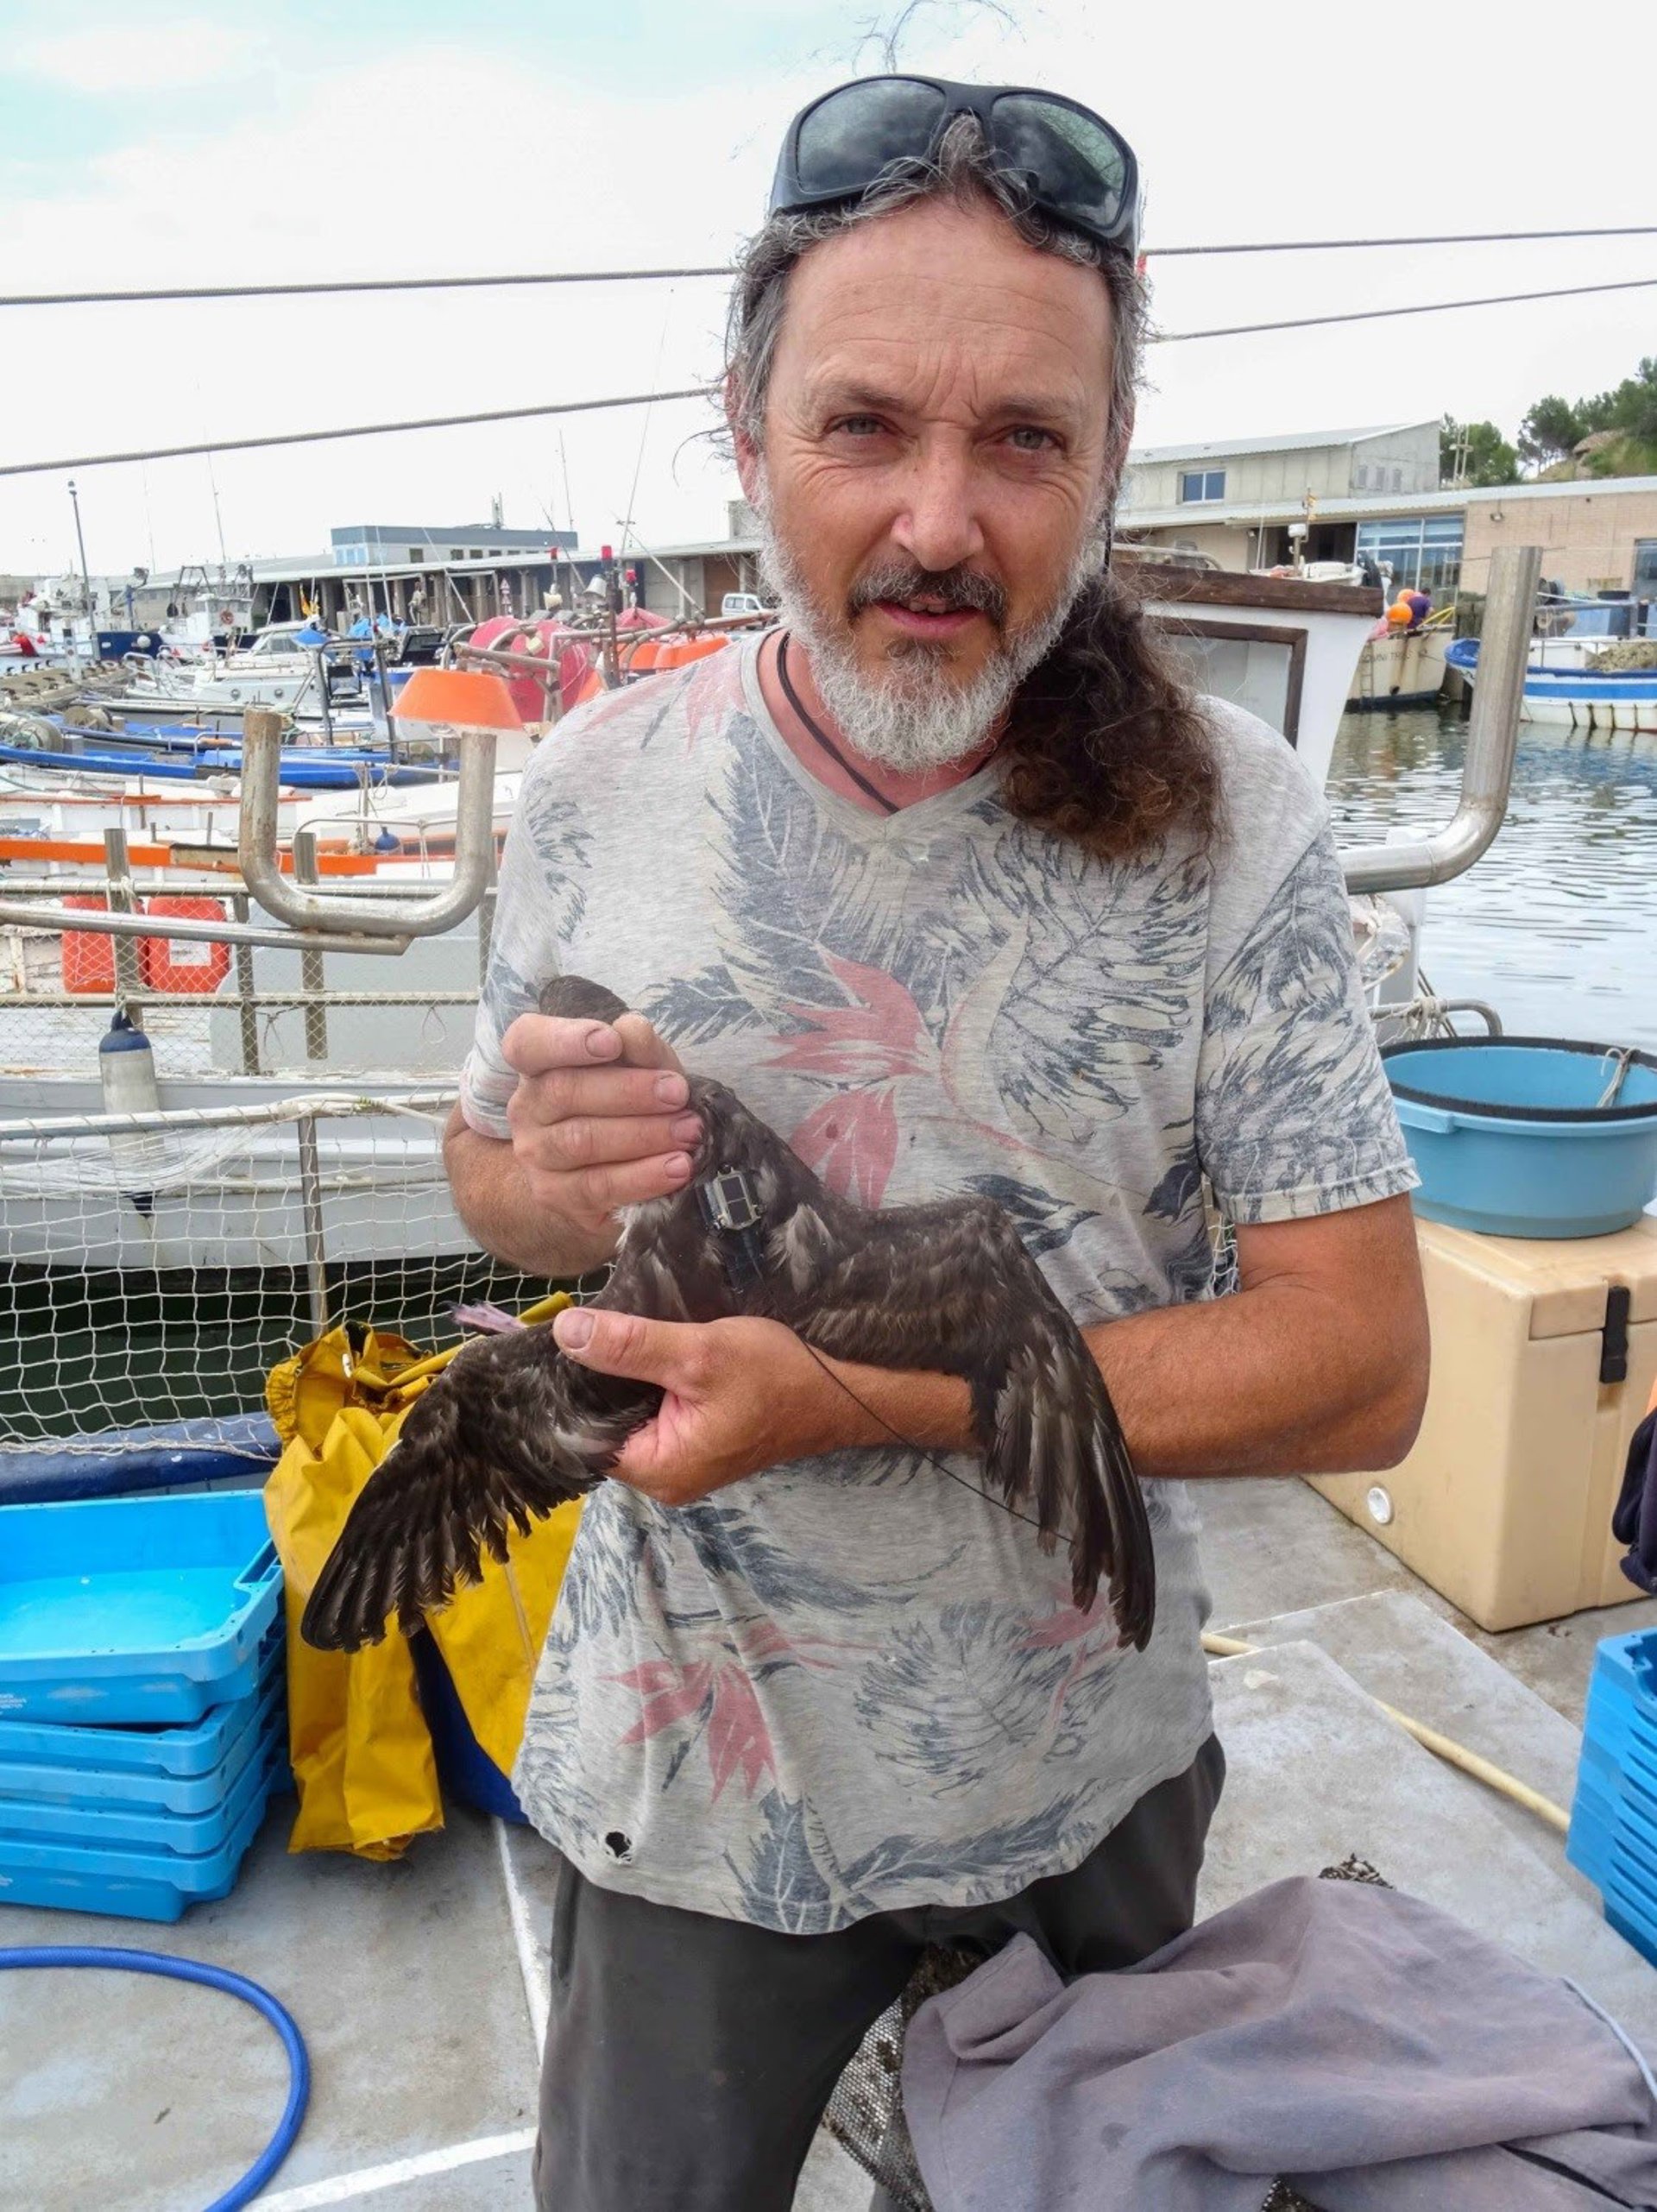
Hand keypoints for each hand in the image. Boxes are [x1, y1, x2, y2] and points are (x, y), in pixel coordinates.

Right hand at [500, 1002, 696, 1238]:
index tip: (611, 1042)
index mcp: (538, 1064)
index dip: (565, 1040)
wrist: (620, 1168)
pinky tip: (677, 1168)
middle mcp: (527, 1107)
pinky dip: (643, 1176)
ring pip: (581, 1141)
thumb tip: (634, 1030)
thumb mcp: (643, 1067)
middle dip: (629, 1091)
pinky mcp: (555, 1196)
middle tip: (677, 1093)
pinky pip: (597, 1186)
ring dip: (643, 1135)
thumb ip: (639, 1048)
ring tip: (688, 1131)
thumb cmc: (630, 1104)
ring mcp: (535, 1154)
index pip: (527, 1042)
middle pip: (564, 1091)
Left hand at [551, 1307, 858, 1505]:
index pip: (581, 1435)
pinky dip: (646, 1384)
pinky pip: (654, 1415)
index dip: (567, 1390)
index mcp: (659, 1469)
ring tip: (608, 1333)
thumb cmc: (777, 1376)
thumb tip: (566, 1331)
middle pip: (602, 1427)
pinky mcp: (697, 1442)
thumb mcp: (698, 1352)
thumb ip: (630, 1345)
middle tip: (581, 1328)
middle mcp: (665, 1478)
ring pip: (628, 1418)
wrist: (841, 1390)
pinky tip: (642, 1350)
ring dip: (621, 1380)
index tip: (554, 1345)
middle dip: (593, 1381)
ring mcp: (683, 1462)